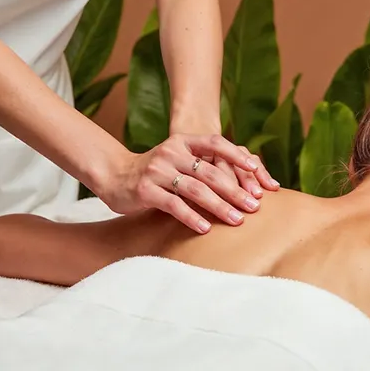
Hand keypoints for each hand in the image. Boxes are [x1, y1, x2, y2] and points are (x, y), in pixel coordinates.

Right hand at [99, 134, 274, 233]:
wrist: (114, 175)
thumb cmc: (154, 171)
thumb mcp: (177, 159)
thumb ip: (201, 165)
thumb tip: (241, 180)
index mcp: (182, 141)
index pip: (214, 142)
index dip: (236, 155)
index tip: (255, 169)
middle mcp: (171, 153)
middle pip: (209, 172)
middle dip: (235, 190)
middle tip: (254, 206)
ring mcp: (157, 171)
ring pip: (195, 189)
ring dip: (219, 206)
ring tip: (236, 220)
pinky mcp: (146, 191)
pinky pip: (174, 205)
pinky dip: (191, 217)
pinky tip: (205, 229)